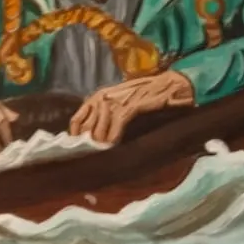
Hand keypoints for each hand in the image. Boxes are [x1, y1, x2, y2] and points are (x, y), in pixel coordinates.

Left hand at [69, 70, 194, 146]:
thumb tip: (92, 137)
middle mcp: (103, 97)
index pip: (76, 121)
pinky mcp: (132, 104)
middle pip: (86, 128)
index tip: (80, 150)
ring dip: (100, 144)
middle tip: (92, 158)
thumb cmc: (143, 97)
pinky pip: (118, 123)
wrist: (167, 85)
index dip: (76, 137)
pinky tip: (114, 145)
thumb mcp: (118, 104)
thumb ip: (104, 117)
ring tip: (103, 155)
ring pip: (100, 129)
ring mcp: (117, 100)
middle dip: (88, 144)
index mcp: (97, 97)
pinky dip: (114, 136)